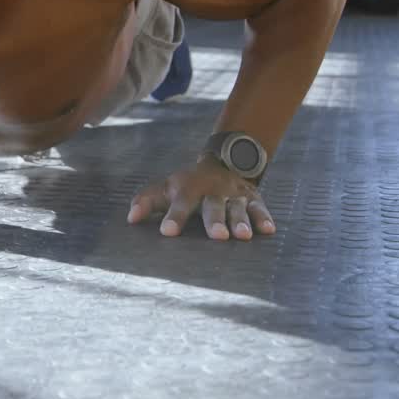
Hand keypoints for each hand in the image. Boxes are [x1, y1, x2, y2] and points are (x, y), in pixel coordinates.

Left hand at [126, 156, 275, 240]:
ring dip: (241, 221)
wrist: (222, 161)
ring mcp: (234, 194)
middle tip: (217, 236)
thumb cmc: (187, 185)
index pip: (181, 202)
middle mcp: (213, 190)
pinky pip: (260, 208)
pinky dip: (264, 218)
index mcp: (189, 188)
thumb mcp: (166, 188)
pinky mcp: (253, 198)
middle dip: (215, 221)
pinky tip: (268, 231)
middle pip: (213, 206)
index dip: (174, 216)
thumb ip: (146, 201)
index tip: (167, 232)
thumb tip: (130, 220)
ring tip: (241, 236)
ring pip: (238, 208)